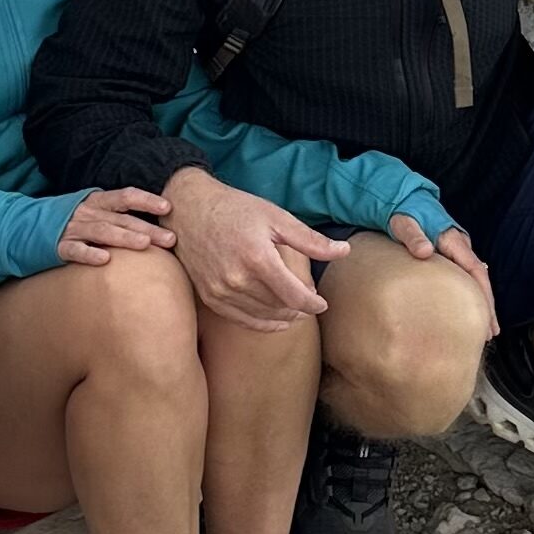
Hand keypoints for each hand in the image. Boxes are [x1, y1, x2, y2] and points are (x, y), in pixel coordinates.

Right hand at [58, 187, 175, 266]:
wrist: (25, 227)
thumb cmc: (70, 222)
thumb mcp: (93, 212)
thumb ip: (116, 217)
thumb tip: (153, 227)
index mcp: (97, 201)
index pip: (125, 196)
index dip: (147, 200)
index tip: (168, 207)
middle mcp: (87, 212)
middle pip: (121, 218)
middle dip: (147, 228)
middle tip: (171, 239)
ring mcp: (72, 228)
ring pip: (102, 231)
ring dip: (124, 237)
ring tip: (144, 244)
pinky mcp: (58, 246)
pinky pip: (75, 250)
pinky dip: (89, 254)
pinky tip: (105, 260)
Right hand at [165, 168, 344, 331]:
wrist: (189, 209)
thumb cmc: (235, 209)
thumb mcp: (276, 217)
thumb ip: (310, 240)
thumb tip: (345, 251)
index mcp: (258, 258)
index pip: (295, 296)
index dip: (314, 305)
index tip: (322, 303)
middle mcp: (237, 279)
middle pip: (280, 308)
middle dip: (300, 308)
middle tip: (309, 299)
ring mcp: (220, 291)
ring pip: (262, 316)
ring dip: (283, 317)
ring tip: (295, 310)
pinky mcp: (209, 297)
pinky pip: (241, 320)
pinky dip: (262, 324)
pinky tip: (275, 320)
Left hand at [387, 216, 499, 339]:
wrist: (397, 195)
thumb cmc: (400, 208)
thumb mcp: (402, 221)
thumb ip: (412, 235)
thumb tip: (425, 252)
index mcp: (452, 239)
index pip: (476, 271)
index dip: (484, 296)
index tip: (487, 318)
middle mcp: (458, 245)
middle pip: (479, 279)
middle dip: (486, 306)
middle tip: (489, 334)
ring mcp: (453, 250)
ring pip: (472, 280)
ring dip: (479, 302)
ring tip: (482, 329)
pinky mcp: (445, 254)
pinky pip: (461, 277)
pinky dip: (466, 294)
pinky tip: (465, 309)